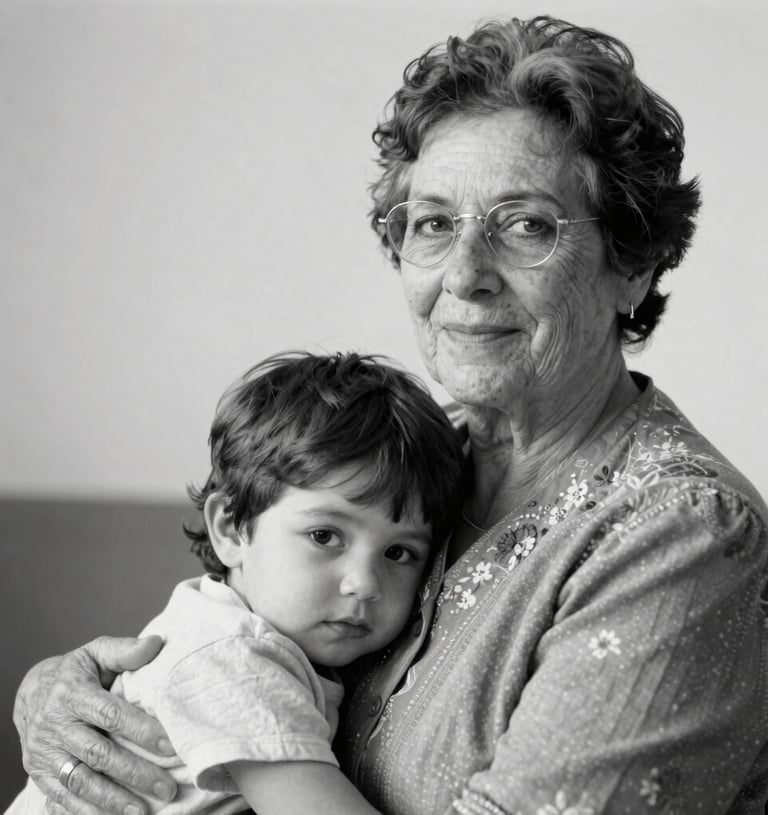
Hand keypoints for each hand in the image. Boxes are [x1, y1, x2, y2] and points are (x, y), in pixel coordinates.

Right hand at [14, 636, 177, 814]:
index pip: (111, 714)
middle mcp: (55, 725)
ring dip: (113, 800)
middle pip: (99, 753)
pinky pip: (62, 797)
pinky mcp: (39, 773)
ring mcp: (44, 753)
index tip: (170, 745)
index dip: (141, 730)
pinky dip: (87, 812)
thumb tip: (157, 643)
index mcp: (73, 693)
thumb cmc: (77, 672)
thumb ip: (125, 651)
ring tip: (143, 811)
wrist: (31, 692)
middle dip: (135, 773)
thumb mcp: (96, 653)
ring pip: (80, 781)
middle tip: (167, 788)